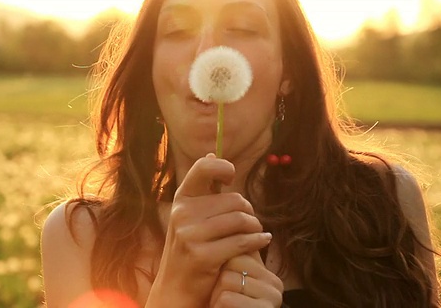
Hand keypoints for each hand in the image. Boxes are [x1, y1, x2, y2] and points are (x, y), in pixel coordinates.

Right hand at [148, 154, 272, 306]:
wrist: (176, 287)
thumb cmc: (189, 247)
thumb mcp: (190, 215)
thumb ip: (203, 188)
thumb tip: (211, 153)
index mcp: (181, 199)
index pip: (203, 168)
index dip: (223, 168)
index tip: (230, 179)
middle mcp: (182, 213)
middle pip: (234, 199)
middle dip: (249, 210)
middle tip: (251, 220)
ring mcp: (190, 235)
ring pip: (240, 219)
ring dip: (255, 226)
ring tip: (257, 231)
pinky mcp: (202, 255)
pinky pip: (242, 241)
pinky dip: (258, 241)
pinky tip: (264, 241)